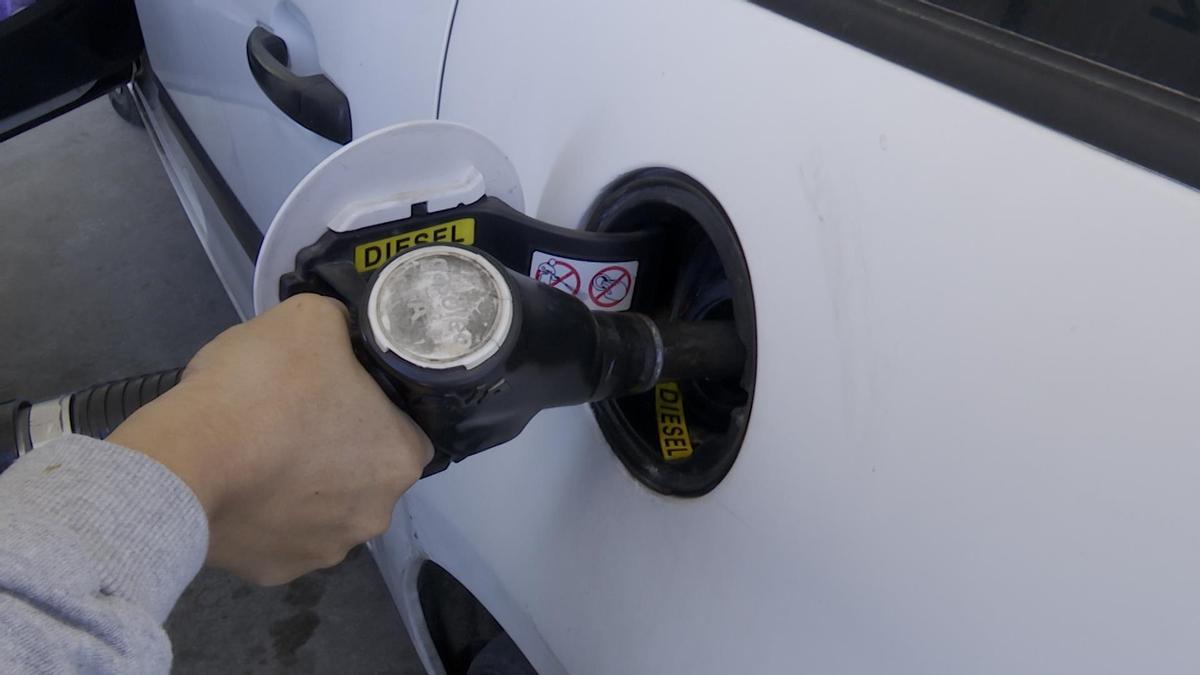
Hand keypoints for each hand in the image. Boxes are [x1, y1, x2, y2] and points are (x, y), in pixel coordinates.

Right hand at [109, 294, 431, 584]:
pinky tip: (237, 487)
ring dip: (299, 485)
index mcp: (401, 459)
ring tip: (256, 452)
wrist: (183, 459)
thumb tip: (340, 332)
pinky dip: (262, 516)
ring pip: (320, 508)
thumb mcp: (311, 318)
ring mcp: (325, 551)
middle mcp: (375, 515)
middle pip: (363, 472)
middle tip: (291, 417)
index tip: (335, 392)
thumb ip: (340, 325)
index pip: (404, 429)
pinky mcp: (276, 572)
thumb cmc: (264, 387)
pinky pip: (277, 536)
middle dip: (334, 448)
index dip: (372, 407)